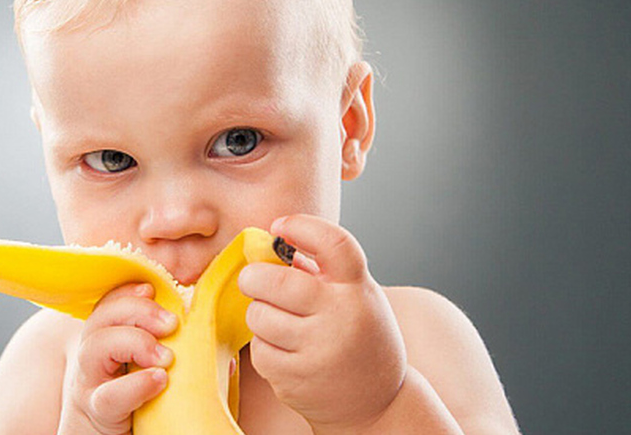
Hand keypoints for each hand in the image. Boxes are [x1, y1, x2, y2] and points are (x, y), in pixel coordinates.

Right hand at [59, 283, 176, 434]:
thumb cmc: (144, 410)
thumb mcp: (161, 376)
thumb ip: (189, 363)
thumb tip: (227, 361)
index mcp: (107, 343)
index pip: (108, 305)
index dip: (127, 292)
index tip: (153, 288)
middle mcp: (92, 360)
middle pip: (99, 319)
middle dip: (135, 310)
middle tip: (171, 323)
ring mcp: (90, 385)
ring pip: (94, 348)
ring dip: (133, 342)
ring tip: (166, 357)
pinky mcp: (98, 413)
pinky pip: (108, 396)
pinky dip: (135, 384)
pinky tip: (158, 380)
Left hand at [238, 215, 407, 433]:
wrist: (377, 403)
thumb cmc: (359, 337)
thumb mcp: (355, 296)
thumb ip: (321, 271)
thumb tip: (271, 244)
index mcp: (358, 288)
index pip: (333, 242)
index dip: (301, 226)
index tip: (279, 226)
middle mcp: (341, 316)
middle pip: (276, 282)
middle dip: (254, 277)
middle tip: (254, 279)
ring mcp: (318, 350)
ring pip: (259, 315)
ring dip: (260, 314)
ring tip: (279, 320)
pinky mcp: (297, 379)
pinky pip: (259, 349)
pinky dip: (264, 346)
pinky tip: (285, 350)